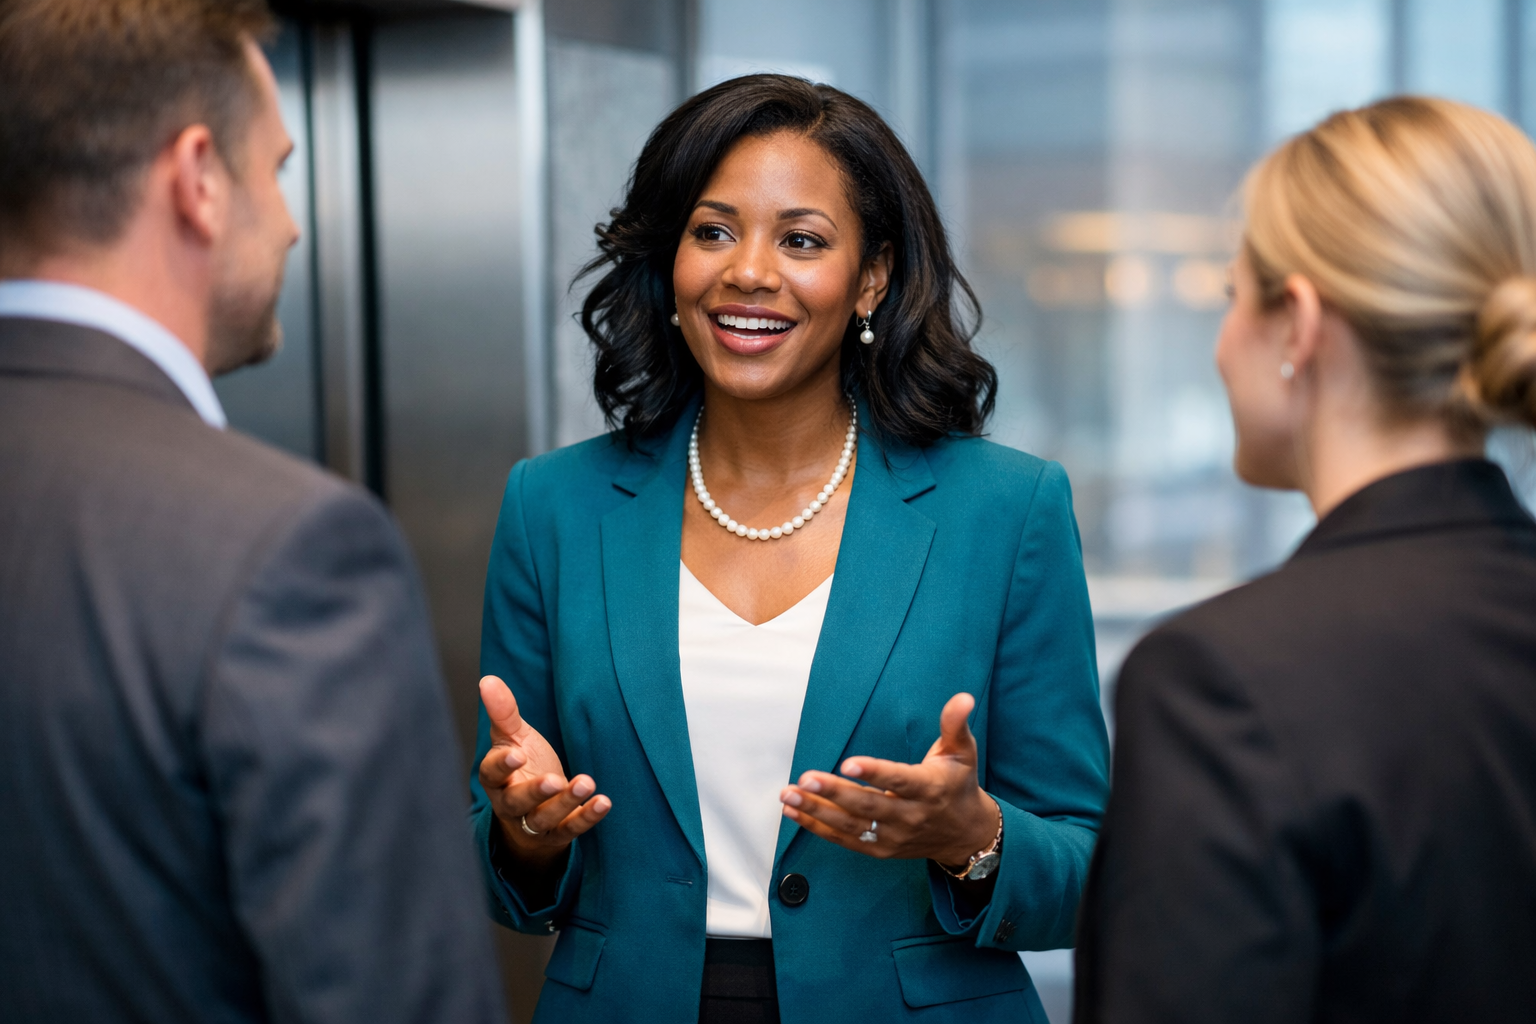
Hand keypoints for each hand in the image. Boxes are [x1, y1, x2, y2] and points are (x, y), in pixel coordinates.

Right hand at [478, 675, 610, 868]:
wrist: (532, 808)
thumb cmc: (522, 766)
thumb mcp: (512, 737)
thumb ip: (503, 712)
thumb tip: (488, 679)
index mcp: (496, 778)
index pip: (492, 774)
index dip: (502, 766)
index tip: (516, 755)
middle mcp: (510, 804)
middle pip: (517, 802)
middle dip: (535, 792)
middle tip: (553, 780)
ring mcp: (534, 822)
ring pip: (544, 819)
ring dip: (565, 803)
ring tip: (586, 783)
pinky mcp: (558, 833)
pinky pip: (571, 829)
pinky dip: (587, 816)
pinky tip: (603, 802)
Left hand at [778, 692, 997, 866]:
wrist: (966, 834)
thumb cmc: (958, 785)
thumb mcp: (963, 752)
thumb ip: (956, 724)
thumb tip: (963, 697)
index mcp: (929, 789)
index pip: (899, 780)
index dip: (874, 772)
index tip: (848, 762)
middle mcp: (911, 816)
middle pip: (868, 805)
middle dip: (834, 792)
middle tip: (805, 778)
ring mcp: (894, 836)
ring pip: (851, 825)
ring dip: (817, 811)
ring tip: (789, 795)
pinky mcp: (880, 849)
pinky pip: (845, 839)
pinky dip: (818, 827)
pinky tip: (794, 812)